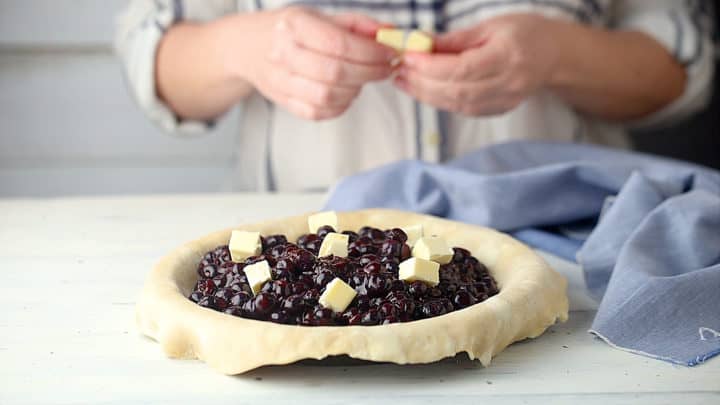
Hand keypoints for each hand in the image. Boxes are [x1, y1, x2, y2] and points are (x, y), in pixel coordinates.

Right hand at [235, 7, 396, 119]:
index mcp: (294, 25)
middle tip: (386, 69)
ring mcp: (280, 81)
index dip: (370, 52)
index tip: (390, 54)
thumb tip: (389, 33)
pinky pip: (318, 113)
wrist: (248, 47)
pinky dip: (340, 106)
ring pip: (327, 96)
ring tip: (364, 78)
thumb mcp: (320, 17)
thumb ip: (356, 24)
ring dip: (356, 90)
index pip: (338, 44)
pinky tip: (348, 92)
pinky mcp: (283, 102)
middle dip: (369, 73)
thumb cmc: (291, 30)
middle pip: (335, 73)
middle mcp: (284, 53)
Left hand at [394, 14, 558, 115]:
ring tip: (404, 82)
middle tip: (399, 71)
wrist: (554, 57)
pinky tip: (423, 90)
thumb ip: (455, 39)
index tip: (408, 57)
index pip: (462, 69)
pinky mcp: (497, 111)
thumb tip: (420, 44)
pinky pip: (463, 110)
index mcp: (507, 57)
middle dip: (422, 83)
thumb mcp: (491, 25)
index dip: (431, 66)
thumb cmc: (524, 33)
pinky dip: (440, 101)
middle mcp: (507, 84)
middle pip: (456, 91)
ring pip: (457, 104)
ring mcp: (504, 101)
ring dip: (426, 95)